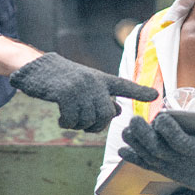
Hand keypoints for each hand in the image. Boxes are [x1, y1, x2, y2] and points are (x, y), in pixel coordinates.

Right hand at [9, 52, 157, 132]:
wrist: (39, 68)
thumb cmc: (64, 79)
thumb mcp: (86, 85)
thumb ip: (103, 97)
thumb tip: (119, 112)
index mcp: (100, 79)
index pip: (123, 85)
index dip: (139, 92)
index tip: (156, 96)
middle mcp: (93, 81)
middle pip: (105, 115)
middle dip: (96, 126)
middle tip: (84, 125)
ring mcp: (80, 86)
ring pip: (89, 119)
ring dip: (78, 125)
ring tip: (69, 118)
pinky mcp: (65, 92)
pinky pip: (72, 119)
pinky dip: (67, 124)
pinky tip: (61, 119)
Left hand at [120, 112, 194, 194]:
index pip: (179, 141)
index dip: (169, 130)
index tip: (161, 116)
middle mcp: (179, 161)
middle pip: (158, 149)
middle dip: (144, 135)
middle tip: (134, 120)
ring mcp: (170, 166)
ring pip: (149, 156)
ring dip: (135, 144)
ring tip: (125, 132)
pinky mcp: (164, 169)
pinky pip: (147, 165)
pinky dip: (134, 159)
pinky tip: (121, 151)